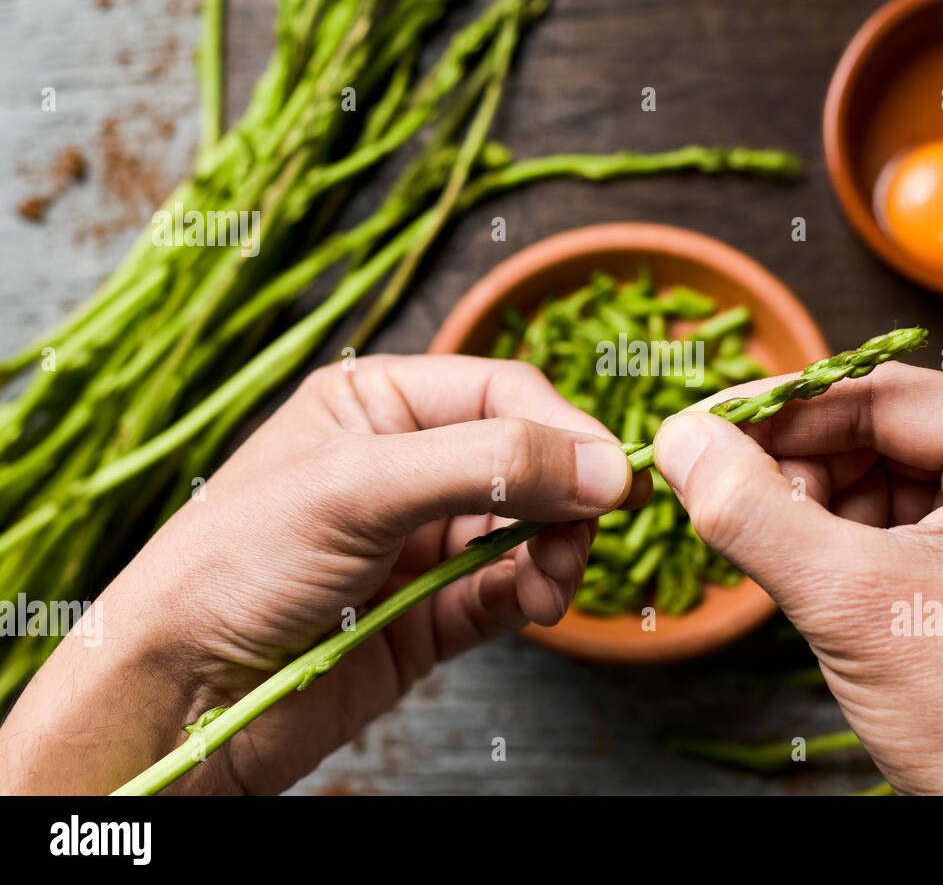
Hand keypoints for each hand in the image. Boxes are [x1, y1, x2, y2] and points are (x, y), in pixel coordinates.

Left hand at [0, 355, 640, 794]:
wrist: (180, 698)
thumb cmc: (233, 568)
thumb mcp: (359, 489)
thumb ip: (489, 464)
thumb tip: (605, 465)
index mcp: (376, 406)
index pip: (501, 392)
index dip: (563, 428)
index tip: (613, 474)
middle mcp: (405, 466)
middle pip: (526, 458)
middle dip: (565, 492)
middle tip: (593, 526)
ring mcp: (420, 542)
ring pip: (529, 528)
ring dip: (558, 549)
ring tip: (554, 578)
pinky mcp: (431, 612)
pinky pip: (508, 590)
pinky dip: (536, 594)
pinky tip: (538, 603)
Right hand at [654, 361, 942, 794]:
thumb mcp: (853, 604)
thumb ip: (755, 512)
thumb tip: (677, 437)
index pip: (878, 394)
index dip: (776, 411)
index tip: (692, 428)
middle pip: (871, 428)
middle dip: (794, 470)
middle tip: (722, 505)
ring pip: (867, 471)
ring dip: (807, 510)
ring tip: (790, 570)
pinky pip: (881, 516)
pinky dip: (830, 541)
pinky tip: (815, 582)